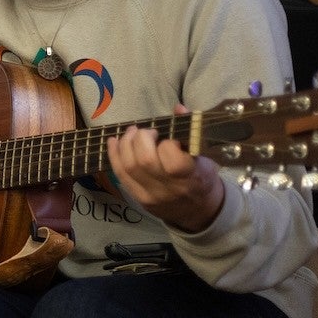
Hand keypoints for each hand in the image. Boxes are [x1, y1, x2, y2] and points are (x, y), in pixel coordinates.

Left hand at [105, 105, 224, 232]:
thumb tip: (178, 108)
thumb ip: (190, 130)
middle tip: (148, 132)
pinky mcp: (138, 198)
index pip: (173, 160)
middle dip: (141, 139)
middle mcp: (170, 189)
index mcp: (192, 177)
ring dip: (125, 144)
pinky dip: (114, 155)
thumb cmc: (201, 175)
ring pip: (128, 167)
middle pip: (144, 161)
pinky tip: (114, 142)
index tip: (169, 138)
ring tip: (132, 133)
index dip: (167, 143)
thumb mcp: (203, 154)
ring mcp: (152, 196)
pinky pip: (120, 175)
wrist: (198, 210)